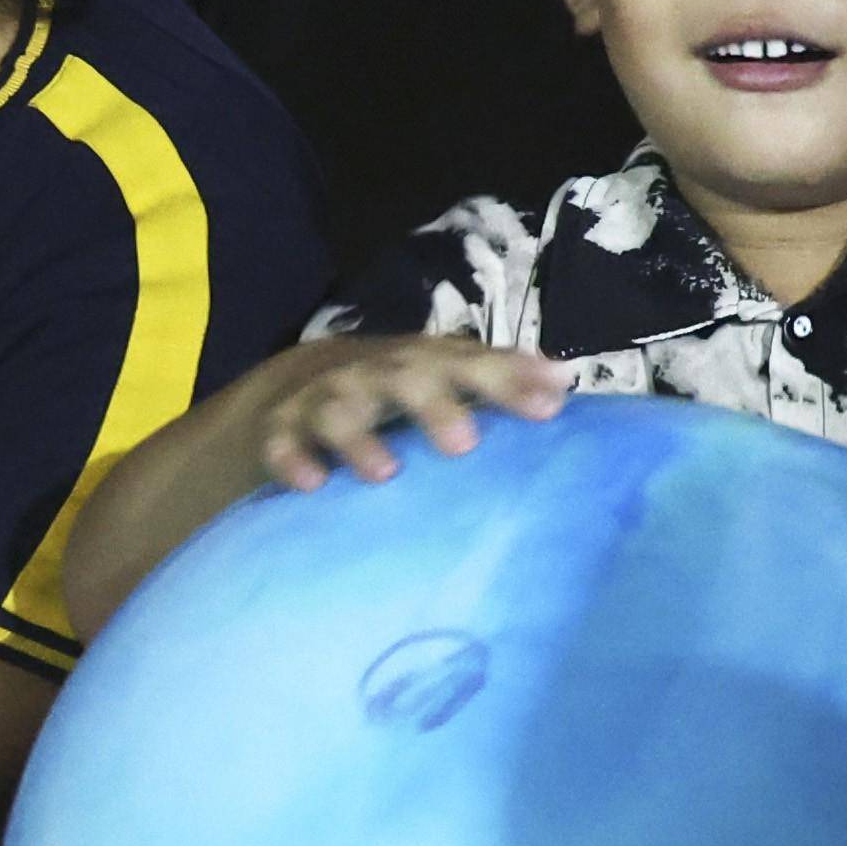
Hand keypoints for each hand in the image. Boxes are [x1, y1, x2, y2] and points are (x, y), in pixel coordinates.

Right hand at [227, 332, 567, 494]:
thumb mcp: (442, 377)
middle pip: (404, 378)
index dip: (507, 379)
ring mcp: (324, 399)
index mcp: (422, 360)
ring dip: (360, 439)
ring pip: (339, 411)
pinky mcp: (281, 429)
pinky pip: (283, 442)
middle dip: (433, 405)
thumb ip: (496, 380)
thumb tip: (565, 380)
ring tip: (385, 473)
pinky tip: (310, 485)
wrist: (300, 383)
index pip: (469, 362)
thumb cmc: (396, 390)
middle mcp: (374, 372)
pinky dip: (293, 460)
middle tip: (465, 444)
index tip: (550, 405)